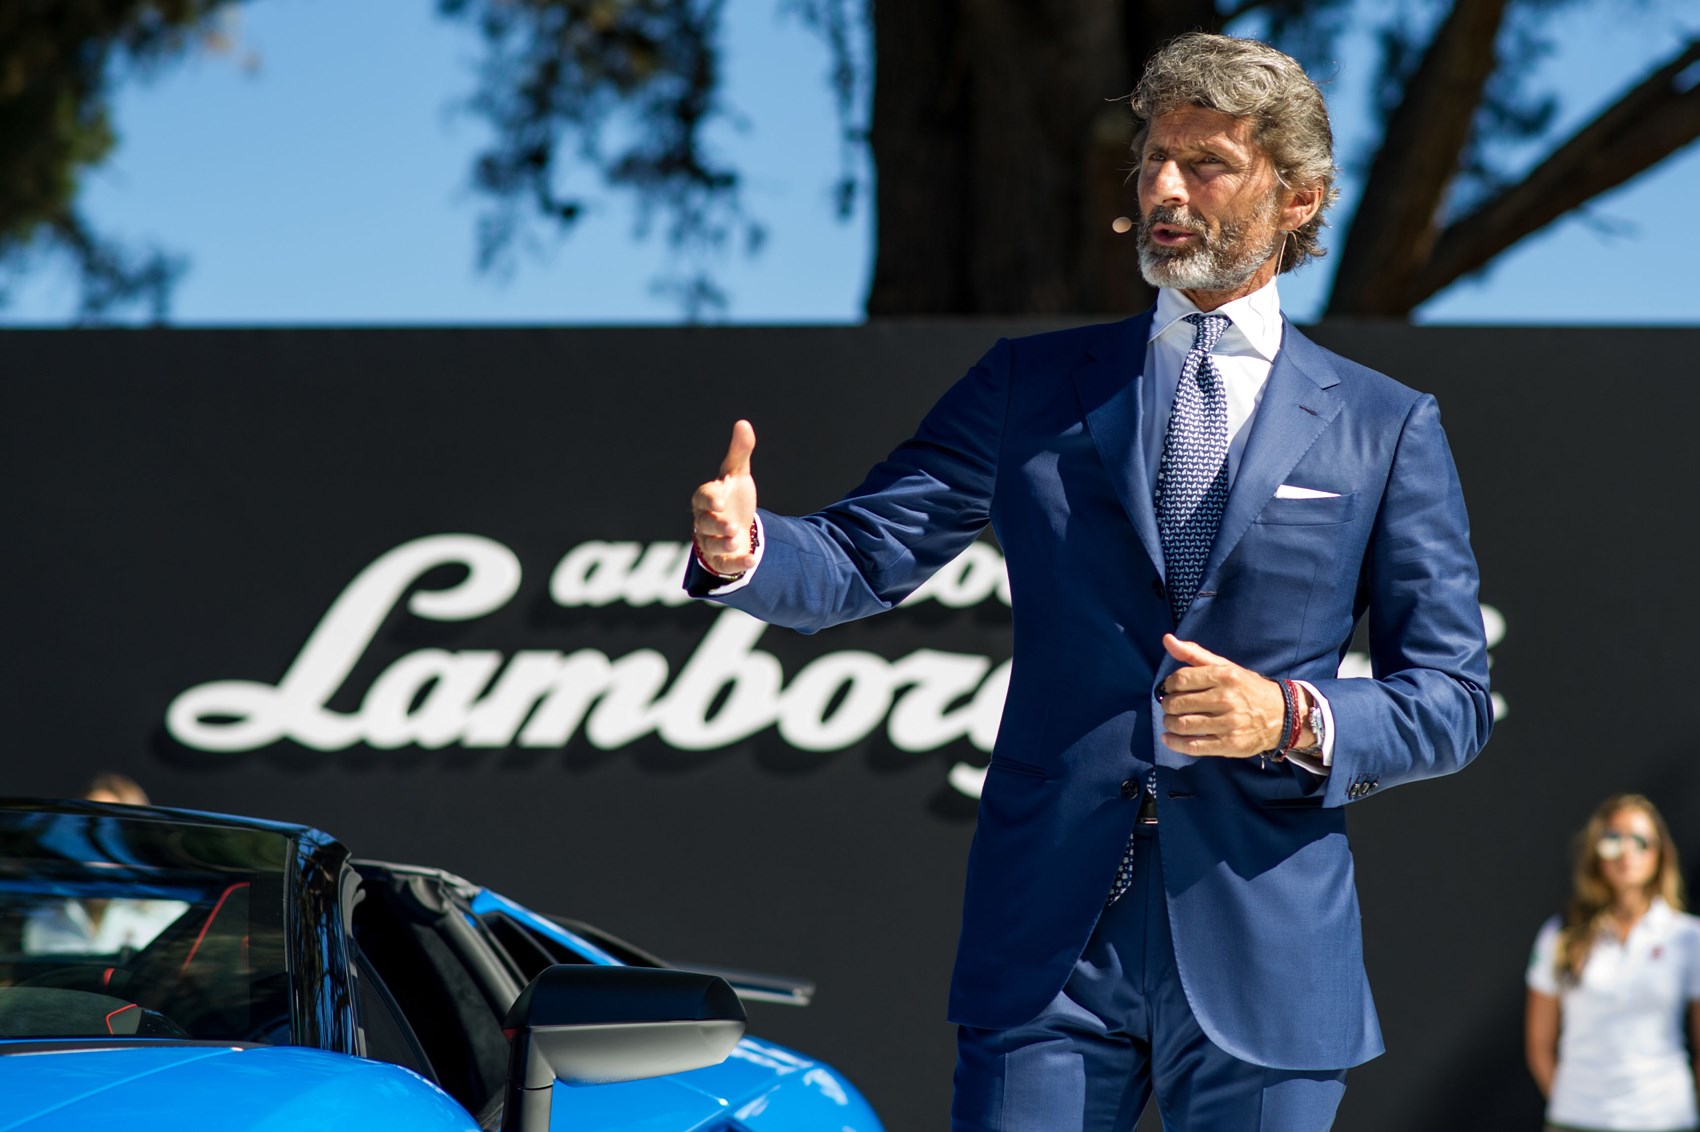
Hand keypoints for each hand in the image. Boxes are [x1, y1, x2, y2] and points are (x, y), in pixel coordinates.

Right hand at [690, 420, 758, 575]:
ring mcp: (712, 542)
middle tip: (730, 525)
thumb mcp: (738, 474)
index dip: (709, 498)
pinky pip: (725, 565)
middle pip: (704, 523)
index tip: (720, 499)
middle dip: (716, 524)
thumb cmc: (733, 497)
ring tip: (737, 538)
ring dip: (723, 543)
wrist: (738, 526)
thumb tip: (743, 424)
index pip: (702, 497)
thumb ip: (739, 452)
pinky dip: (738, 564)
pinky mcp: (723, 560)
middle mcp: (705, 521)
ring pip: (711, 546)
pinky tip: (752, 560)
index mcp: (707, 499)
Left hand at [1157, 634, 1287, 757]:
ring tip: (1171, 720)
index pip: (1180, 679)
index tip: (1169, 689)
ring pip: (1182, 725)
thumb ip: (1194, 654)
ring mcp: (1228, 724)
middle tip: (1171, 706)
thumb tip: (1167, 640)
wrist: (1282, 715)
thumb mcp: (1225, 666)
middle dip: (1167, 705)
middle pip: (1178, 704)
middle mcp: (1226, 699)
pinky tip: (1170, 738)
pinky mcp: (1229, 744)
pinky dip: (1175, 743)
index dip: (1168, 685)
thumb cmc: (1247, 688)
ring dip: (1169, 723)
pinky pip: (1193, 746)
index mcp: (1224, 676)